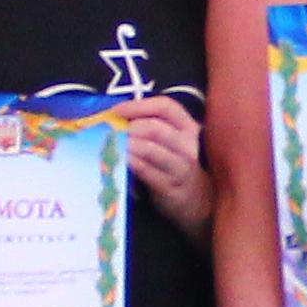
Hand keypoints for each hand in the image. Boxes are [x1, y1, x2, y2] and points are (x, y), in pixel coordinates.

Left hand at [117, 96, 210, 228]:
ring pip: (150, 150)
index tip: (116, 110)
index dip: (138, 106)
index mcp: (186, 127)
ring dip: (126, 145)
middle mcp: (187, 145)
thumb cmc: (174, 165)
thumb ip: (149, 127)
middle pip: (155, 128)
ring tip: (110, 145)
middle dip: (128, 128)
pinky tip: (118, 162)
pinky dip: (130, 164)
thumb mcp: (170, 142)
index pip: (165, 107)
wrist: (196, 200)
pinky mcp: (170, 187)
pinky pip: (147, 172)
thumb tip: (112, 117)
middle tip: (109, 131)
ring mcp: (181, 168)